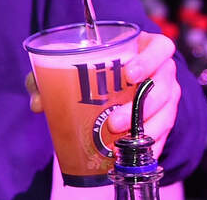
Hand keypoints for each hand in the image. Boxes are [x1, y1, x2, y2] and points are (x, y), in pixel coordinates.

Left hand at [25, 32, 182, 158]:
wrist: (116, 86)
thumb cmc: (97, 69)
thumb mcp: (75, 65)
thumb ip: (51, 77)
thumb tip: (38, 102)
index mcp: (148, 49)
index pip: (161, 48)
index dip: (149, 60)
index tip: (129, 73)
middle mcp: (163, 72)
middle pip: (165, 86)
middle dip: (142, 106)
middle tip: (114, 120)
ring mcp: (167, 98)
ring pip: (166, 114)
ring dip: (145, 131)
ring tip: (120, 144)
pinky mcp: (165, 120)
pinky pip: (164, 136)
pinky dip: (149, 148)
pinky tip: (132, 158)